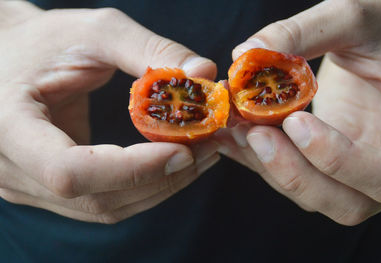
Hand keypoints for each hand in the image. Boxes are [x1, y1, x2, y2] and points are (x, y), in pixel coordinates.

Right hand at [0, 1, 218, 222]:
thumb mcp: (95, 32)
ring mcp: (29, 186)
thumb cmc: (45, 41)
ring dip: (161, 186)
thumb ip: (150, 50)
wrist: (13, 58)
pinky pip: (105, 202)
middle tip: (208, 148)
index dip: (132, 169)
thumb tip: (203, 72)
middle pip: (97, 198)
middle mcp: (12, 169)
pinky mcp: (50, 189)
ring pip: (106, 208)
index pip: (70, 171)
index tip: (184, 150)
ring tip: (200, 155)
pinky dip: (145, 187)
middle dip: (162, 178)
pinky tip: (173, 163)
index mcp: (9, 127)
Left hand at [217, 0, 380, 224]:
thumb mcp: (355, 19)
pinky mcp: (324, 159)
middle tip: (255, 133)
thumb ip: (304, 34)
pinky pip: (292, 174)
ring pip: (313, 194)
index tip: (295, 122)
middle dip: (294, 173)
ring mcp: (354, 168)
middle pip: (346, 203)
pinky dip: (260, 160)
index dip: (337, 158)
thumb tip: (246, 52)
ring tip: (238, 127)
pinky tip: (232, 135)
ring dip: (270, 167)